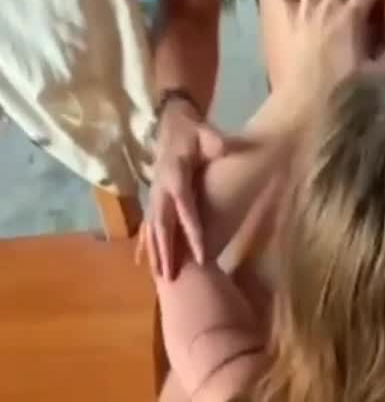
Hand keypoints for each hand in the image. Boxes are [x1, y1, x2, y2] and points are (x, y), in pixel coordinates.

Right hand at [141, 97, 225, 279]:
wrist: (171, 123)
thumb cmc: (192, 131)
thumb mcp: (205, 132)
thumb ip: (214, 142)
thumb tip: (224, 146)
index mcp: (175, 176)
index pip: (185, 210)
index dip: (192, 232)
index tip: (200, 256)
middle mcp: (161, 190)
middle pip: (163, 225)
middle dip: (166, 252)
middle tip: (170, 277)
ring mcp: (155, 196)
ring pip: (152, 229)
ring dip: (154, 253)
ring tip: (159, 278)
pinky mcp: (153, 200)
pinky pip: (148, 226)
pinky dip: (146, 244)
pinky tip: (144, 264)